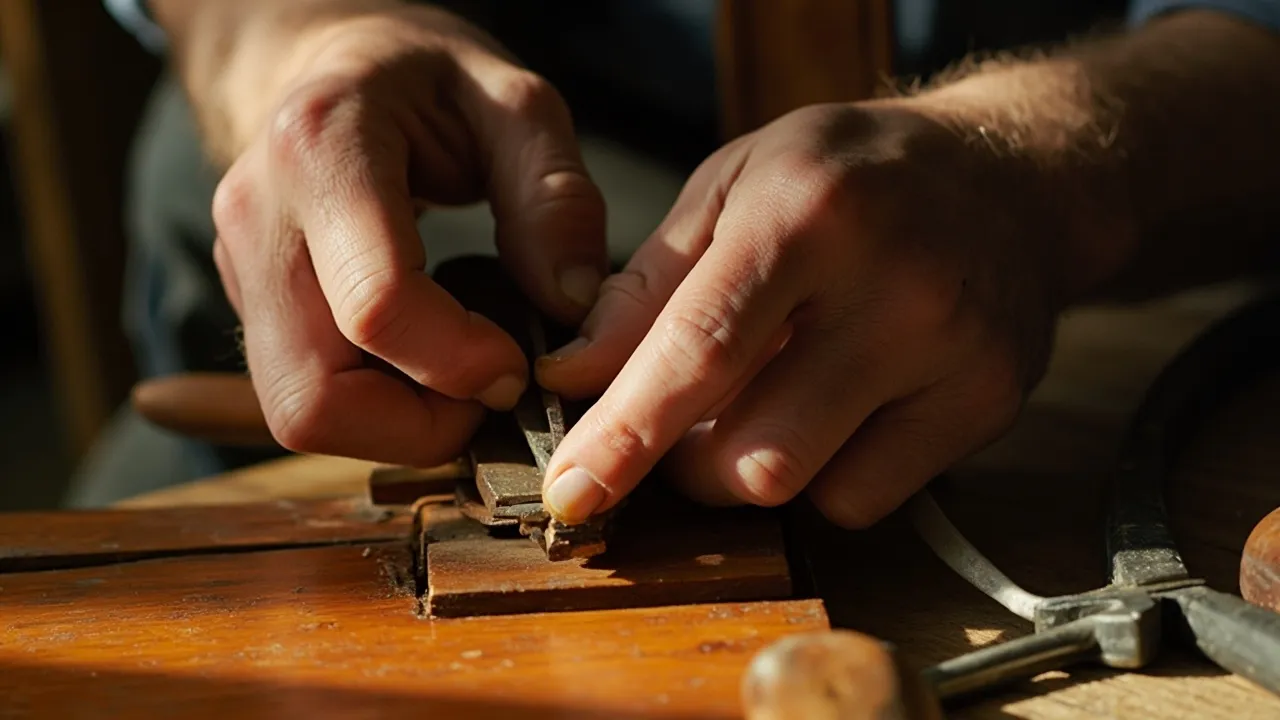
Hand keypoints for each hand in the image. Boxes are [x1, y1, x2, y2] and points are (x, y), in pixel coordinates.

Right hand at [211, 5, 605, 465]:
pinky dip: (376, 410)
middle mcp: (259, 219)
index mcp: (323, 149)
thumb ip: (554, 197)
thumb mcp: (515, 103)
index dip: (462, 364)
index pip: (378, 306)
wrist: (332, 63)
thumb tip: (571, 307)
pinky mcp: (250, 307)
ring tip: (463, 377)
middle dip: (421, 426)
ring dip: (396, 428)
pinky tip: (427, 367)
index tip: (521, 363)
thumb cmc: (425, 79)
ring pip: (298, 414)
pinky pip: (304, 397)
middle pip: (313, 396)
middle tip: (492, 391)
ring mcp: (242, 270)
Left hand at [536, 100, 1065, 527]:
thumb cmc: (845, 178)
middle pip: (750, 452)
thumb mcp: (731, 189)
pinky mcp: (988, 402)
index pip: (700, 347)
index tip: (570, 492)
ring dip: (746, 469)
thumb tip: (572, 380)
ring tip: (758, 402)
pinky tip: (829, 413)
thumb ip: (644, 287)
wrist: (1007, 175)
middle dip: (685, 460)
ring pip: (803, 487)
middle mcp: (891, 284)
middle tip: (681, 418)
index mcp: (806, 212)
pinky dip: (819, 477)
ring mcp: (951, 351)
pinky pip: (863, 499)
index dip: (625, 433)